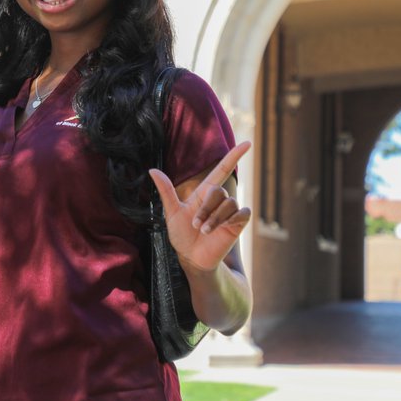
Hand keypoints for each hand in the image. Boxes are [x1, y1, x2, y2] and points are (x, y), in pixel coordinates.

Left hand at [149, 141, 251, 273]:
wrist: (192, 257)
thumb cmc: (182, 235)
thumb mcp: (172, 213)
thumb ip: (166, 191)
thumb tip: (152, 170)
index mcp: (205, 192)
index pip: (222, 169)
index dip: (235, 155)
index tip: (248, 143)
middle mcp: (219, 199)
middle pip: (219, 191)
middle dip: (206, 209)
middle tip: (196, 225)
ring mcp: (230, 211)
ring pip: (229, 203)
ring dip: (215, 218)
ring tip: (204, 231)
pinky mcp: (238, 223)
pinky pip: (241, 213)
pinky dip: (229, 221)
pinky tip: (221, 230)